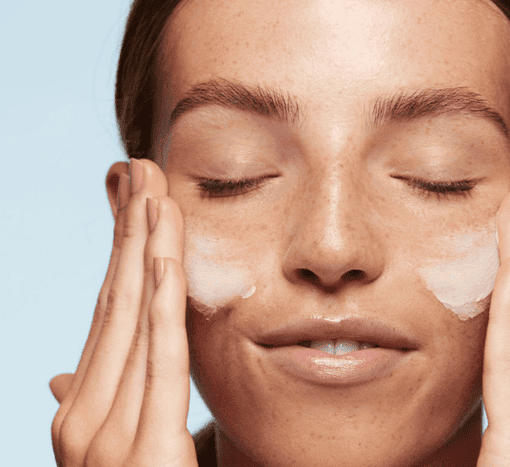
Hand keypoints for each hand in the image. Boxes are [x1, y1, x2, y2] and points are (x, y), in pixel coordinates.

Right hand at [50, 159, 196, 465]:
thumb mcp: (113, 447)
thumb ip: (94, 401)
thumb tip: (60, 370)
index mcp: (81, 406)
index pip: (107, 311)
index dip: (120, 250)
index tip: (132, 198)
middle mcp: (83, 413)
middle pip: (116, 302)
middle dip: (129, 231)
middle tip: (141, 167)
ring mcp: (105, 435)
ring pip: (135, 318)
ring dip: (145, 247)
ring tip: (155, 189)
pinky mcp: (145, 449)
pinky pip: (160, 359)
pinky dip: (162, 301)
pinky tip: (166, 253)